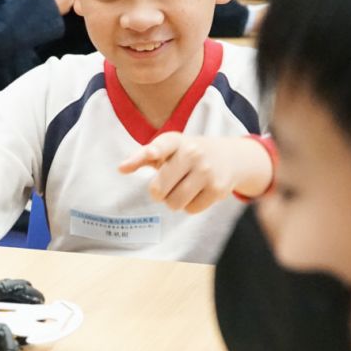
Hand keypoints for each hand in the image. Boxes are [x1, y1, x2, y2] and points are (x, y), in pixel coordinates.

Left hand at [117, 133, 274, 211]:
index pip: (164, 144)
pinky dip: (190, 205)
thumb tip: (121, 168)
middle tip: (169, 184)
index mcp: (176, 141)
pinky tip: (198, 192)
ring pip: (174, 203)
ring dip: (173, 201)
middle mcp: (193, 153)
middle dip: (159, 192)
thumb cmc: (187, 154)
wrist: (230, 156)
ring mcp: (207, 171)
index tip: (151, 154)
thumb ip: (142, 157)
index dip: (155, 151)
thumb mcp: (167, 149)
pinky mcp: (218, 189)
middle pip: (159, 189)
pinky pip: (190, 209)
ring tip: (183, 187)